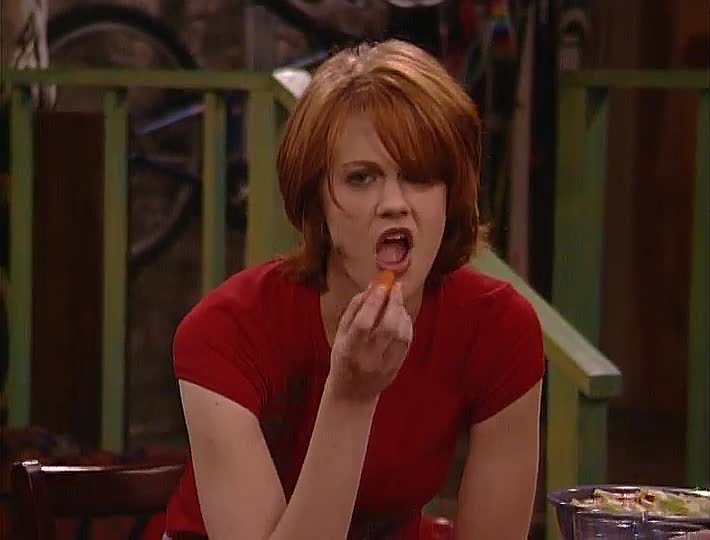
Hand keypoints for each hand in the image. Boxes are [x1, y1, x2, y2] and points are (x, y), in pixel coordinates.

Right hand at [326, 280, 412, 402]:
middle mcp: (368, 359)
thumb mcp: (340, 335)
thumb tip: (370, 288)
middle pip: (387, 327)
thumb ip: (353, 310)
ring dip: (401, 312)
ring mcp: (385, 365)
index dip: (373, 302)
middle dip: (394, 302)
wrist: (352, 394)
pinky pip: (407, 342)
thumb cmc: (343, 359)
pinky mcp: (397, 367)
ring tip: (396, 301)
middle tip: (395, 286)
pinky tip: (402, 315)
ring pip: (401, 333)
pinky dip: (407, 324)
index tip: (381, 284)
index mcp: (348, 350)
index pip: (363, 324)